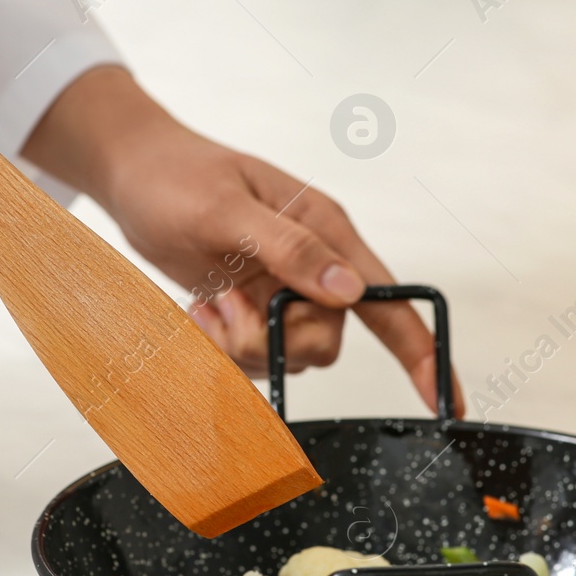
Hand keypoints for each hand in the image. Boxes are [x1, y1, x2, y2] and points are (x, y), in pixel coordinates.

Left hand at [21, 67, 463, 415]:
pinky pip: (255, 354)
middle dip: (276, 341)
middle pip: (326, 340)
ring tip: (208, 302)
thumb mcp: (227, 209)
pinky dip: (222, 345)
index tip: (444, 401)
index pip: (390, 300)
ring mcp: (282, 288)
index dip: (421, 353)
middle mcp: (314, 263)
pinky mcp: (253, 307)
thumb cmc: (176, 177)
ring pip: (288, 353)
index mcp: (325, 230)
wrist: (131, 175)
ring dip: (242, 343)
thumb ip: (290, 248)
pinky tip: (200, 309)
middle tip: (227, 307)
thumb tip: (349, 291)